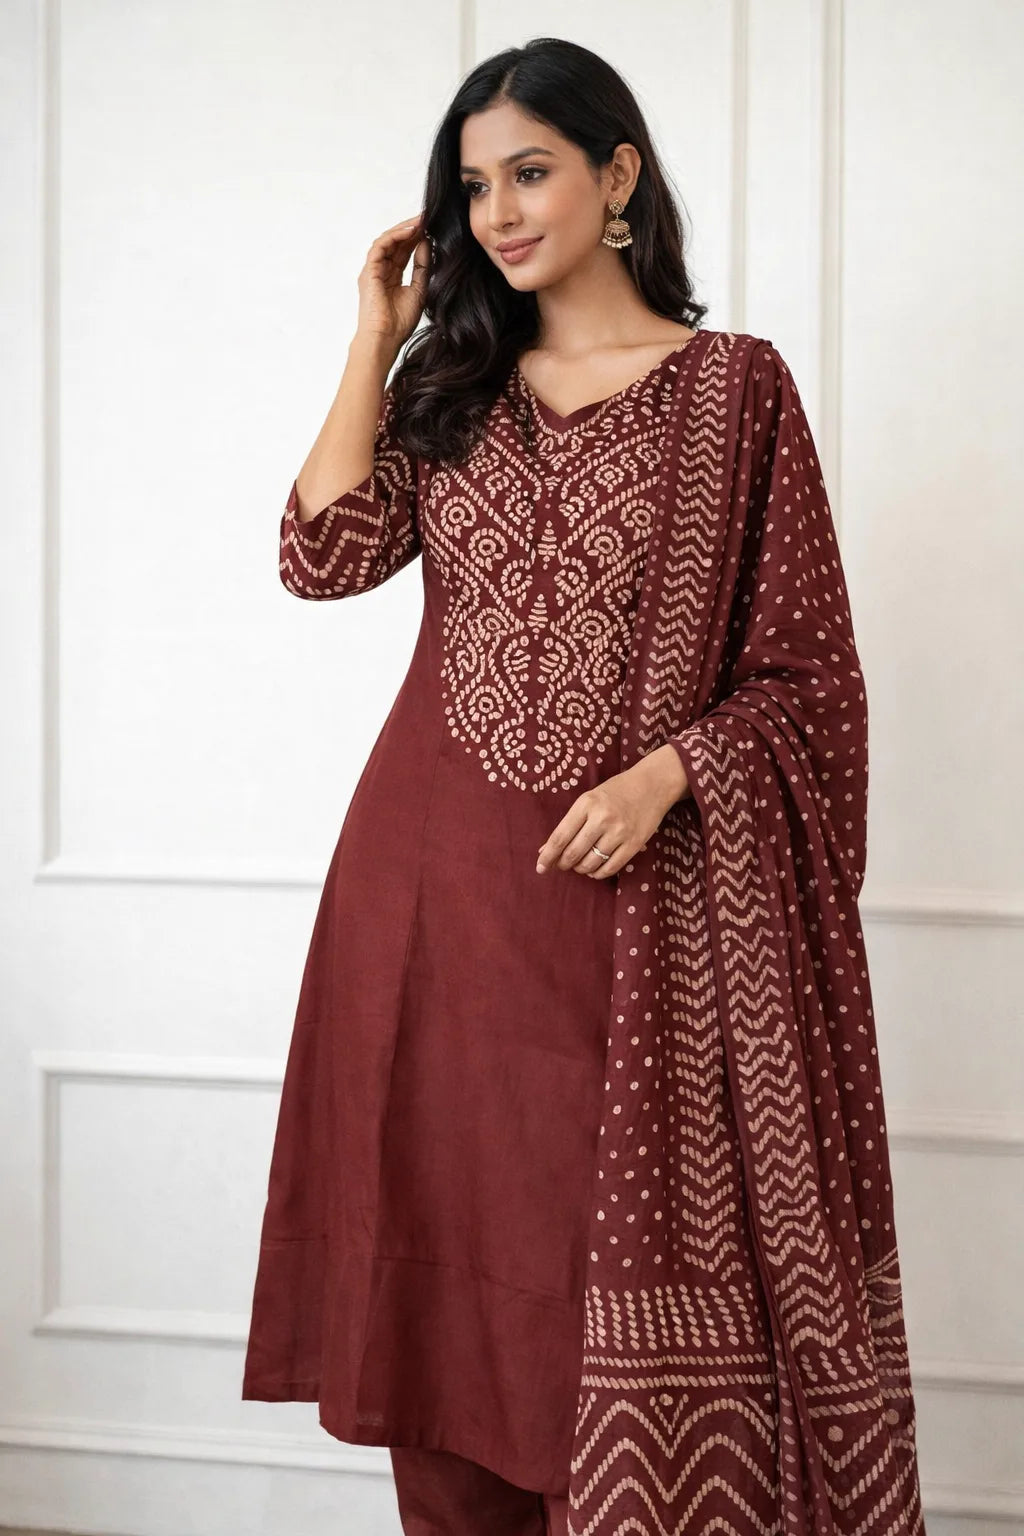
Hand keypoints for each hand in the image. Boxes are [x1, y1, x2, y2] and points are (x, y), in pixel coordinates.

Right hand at [356, 212, 430, 347]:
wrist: (385, 339)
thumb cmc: (399, 323)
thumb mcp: (419, 290)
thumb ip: (422, 267)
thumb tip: (428, 244)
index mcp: (391, 277)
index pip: (404, 251)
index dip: (417, 238)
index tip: (432, 227)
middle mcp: (380, 271)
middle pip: (395, 243)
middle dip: (411, 229)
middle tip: (428, 217)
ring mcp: (372, 270)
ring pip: (387, 241)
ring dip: (404, 229)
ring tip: (421, 221)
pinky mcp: (369, 271)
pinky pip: (381, 246)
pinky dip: (395, 236)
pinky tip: (410, 231)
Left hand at [535, 745, 689, 879]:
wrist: (652, 785)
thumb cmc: (616, 791)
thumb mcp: (589, 800)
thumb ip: (569, 824)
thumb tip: (546, 850)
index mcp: (586, 804)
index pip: (560, 836)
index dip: (548, 856)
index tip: (540, 867)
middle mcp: (602, 818)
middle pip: (573, 853)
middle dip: (563, 864)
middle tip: (562, 865)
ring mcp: (619, 832)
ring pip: (590, 863)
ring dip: (580, 869)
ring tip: (580, 864)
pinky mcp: (633, 844)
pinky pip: (610, 868)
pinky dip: (598, 873)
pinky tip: (594, 869)